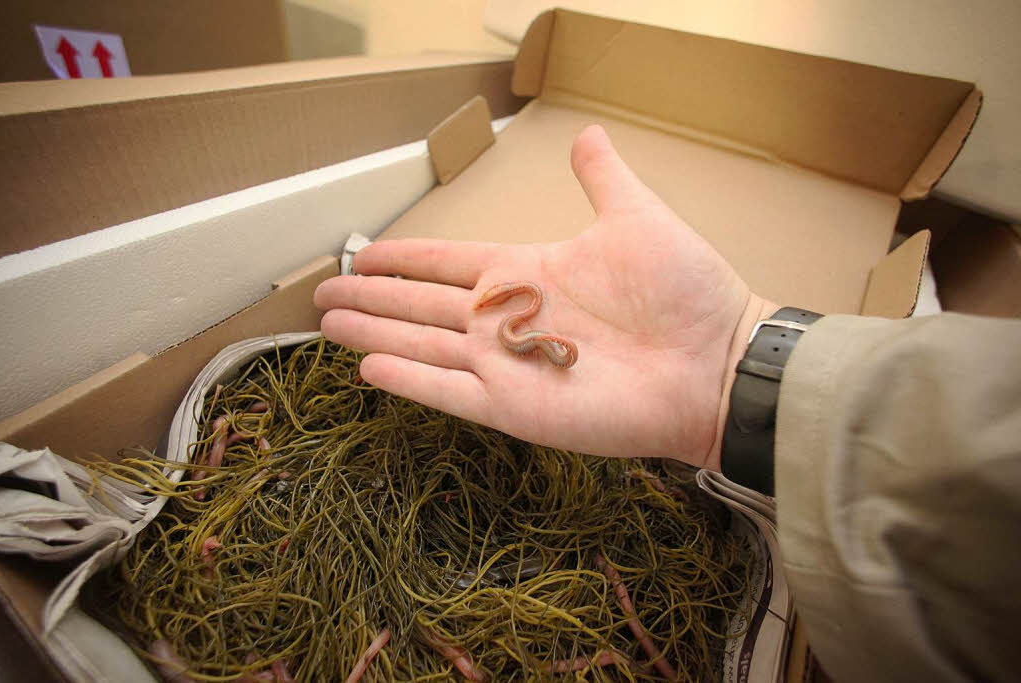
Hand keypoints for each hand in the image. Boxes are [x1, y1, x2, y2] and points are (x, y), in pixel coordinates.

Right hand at [314, 125, 775, 468]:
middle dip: (373, 298)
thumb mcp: (636, 218)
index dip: (405, 258)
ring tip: (329, 324)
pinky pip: (450, 393)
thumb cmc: (684, 292)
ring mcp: (507, 365)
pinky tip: (368, 368)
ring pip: (422, 345)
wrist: (713, 362)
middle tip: (325, 293)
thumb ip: (602, 180)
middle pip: (421, 304)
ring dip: (375, 334)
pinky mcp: (515, 407)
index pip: (448, 262)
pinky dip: (409, 381)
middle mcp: (507, 319)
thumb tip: (589, 136)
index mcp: (528, 272)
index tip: (365, 251)